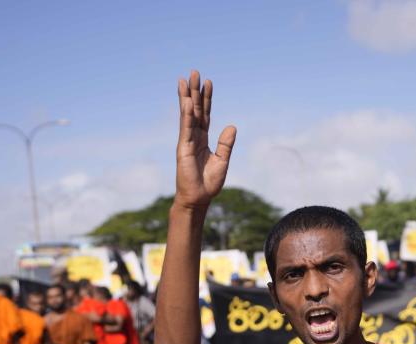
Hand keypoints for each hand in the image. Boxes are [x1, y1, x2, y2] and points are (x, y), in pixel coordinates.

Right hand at [174, 70, 235, 210]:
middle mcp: (193, 136)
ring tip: (186, 79)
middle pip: (195, 109)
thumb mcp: (222, 161)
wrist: (198, 198)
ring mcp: (187, 141)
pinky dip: (187, 115)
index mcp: (203, 139)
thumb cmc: (209, 183)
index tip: (208, 82)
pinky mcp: (184, 148)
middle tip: (194, 72)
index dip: (207, 98)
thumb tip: (232, 126)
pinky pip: (186, 128)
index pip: (205, 114)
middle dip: (194, 91)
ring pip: (188, 114)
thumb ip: (226, 144)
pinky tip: (188, 102)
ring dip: (187, 97)